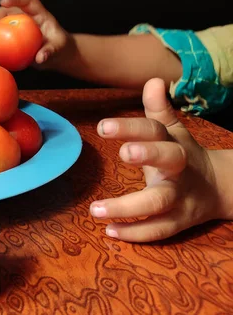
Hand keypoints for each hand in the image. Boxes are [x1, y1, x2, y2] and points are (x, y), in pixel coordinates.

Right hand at [0, 0, 68, 64]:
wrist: (56, 54)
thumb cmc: (59, 47)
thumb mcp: (58, 48)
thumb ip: (50, 51)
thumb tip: (40, 57)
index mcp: (37, 12)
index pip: (26, 0)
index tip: (2, 2)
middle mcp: (23, 17)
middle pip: (4, 12)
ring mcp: (15, 27)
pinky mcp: (10, 38)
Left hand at [91, 78, 232, 241]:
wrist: (221, 187)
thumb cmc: (184, 155)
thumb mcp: (173, 131)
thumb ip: (159, 110)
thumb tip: (154, 80)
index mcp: (174, 143)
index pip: (154, 130)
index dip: (131, 127)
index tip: (103, 126)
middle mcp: (179, 169)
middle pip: (168, 160)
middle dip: (148, 155)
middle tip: (122, 153)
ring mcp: (181, 197)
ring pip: (158, 203)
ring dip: (127, 208)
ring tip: (95, 210)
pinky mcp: (179, 222)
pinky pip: (159, 231)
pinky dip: (135, 233)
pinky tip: (110, 231)